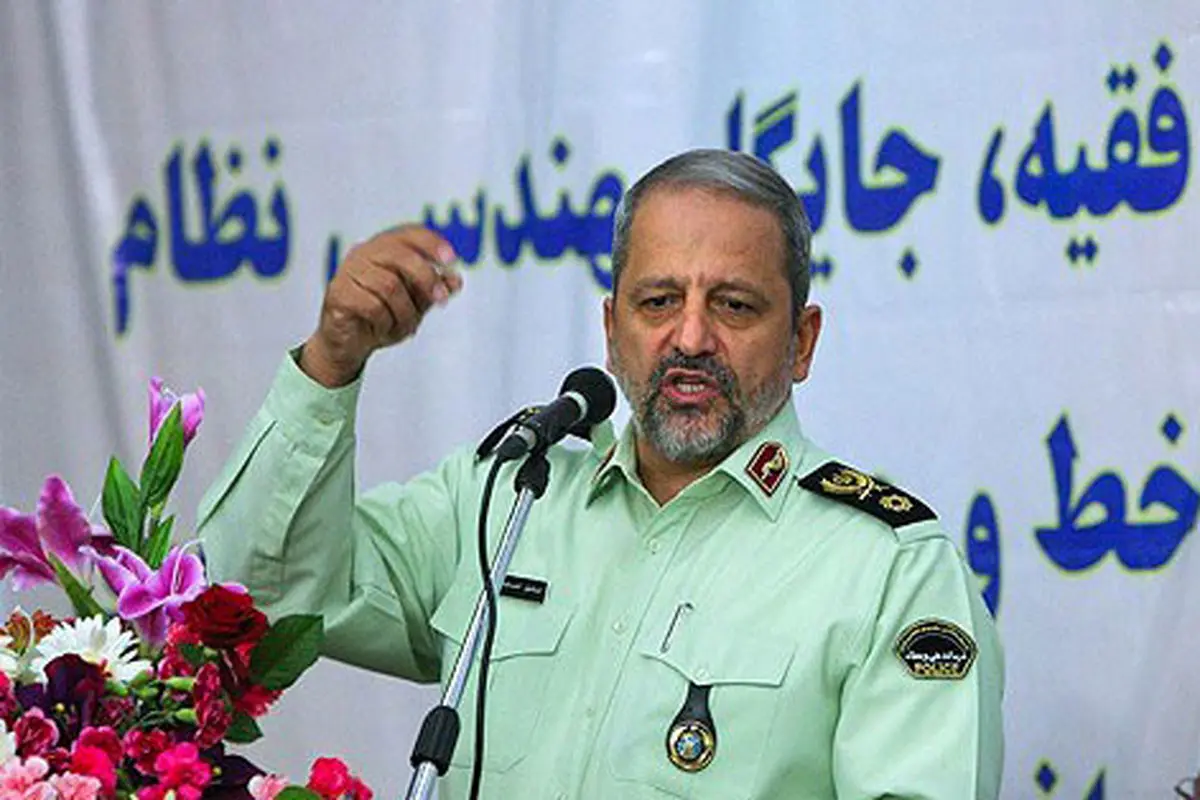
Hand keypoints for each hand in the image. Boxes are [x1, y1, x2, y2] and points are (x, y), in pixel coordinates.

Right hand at [300, 226, 462, 386]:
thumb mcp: (416, 303)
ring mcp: (347, 272)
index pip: (409, 234)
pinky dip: (385, 322)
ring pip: (389, 286)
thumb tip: (455, 280)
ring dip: (405, 312)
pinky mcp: (337, 294)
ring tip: (405, 326)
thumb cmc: (383, 316)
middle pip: (400, 256)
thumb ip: (434, 289)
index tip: (451, 259)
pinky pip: (372, 306)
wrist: (350, 344)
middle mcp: (364, 253)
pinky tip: (382, 329)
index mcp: (384, 248)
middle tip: (441, 300)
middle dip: (426, 279)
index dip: (432, 243)